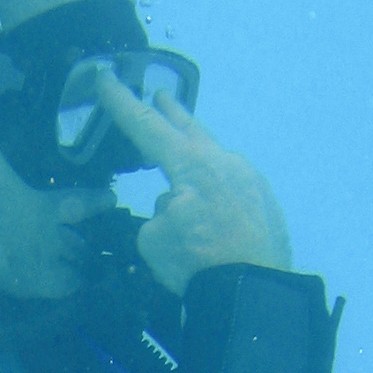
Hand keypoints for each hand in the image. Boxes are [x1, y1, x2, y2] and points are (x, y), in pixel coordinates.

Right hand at [94, 74, 292, 291]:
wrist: (252, 295)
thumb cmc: (196, 264)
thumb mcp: (154, 239)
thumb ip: (160, 211)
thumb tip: (178, 205)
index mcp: (191, 164)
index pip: (146, 126)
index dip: (121, 102)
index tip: (106, 77)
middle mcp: (225, 162)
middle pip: (191, 129)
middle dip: (172, 113)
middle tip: (162, 97)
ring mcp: (251, 181)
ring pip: (216, 162)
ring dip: (199, 159)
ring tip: (188, 160)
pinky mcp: (267, 204)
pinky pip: (234, 187)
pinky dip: (220, 190)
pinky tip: (217, 208)